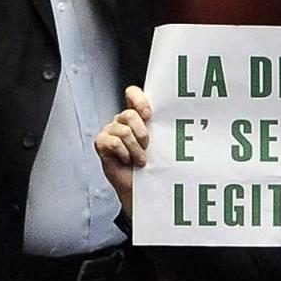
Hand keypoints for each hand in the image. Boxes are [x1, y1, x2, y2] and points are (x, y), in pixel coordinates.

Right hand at [94, 85, 154, 206]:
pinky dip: (124, 154)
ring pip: (123, 131)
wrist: (141, 187)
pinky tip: (127, 161)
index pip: (132, 94)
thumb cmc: (152, 163)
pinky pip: (114, 142)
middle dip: (142, 133)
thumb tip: (179, 117)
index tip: (149, 114)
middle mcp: (122, 120)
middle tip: (147, 146)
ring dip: (135, 149)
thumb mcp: (160, 141)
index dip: (139, 100)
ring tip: (141, 160)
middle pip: (129, 114)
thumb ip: (162, 126)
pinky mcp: (101, 142)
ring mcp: (110, 130)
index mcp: (137, 115)